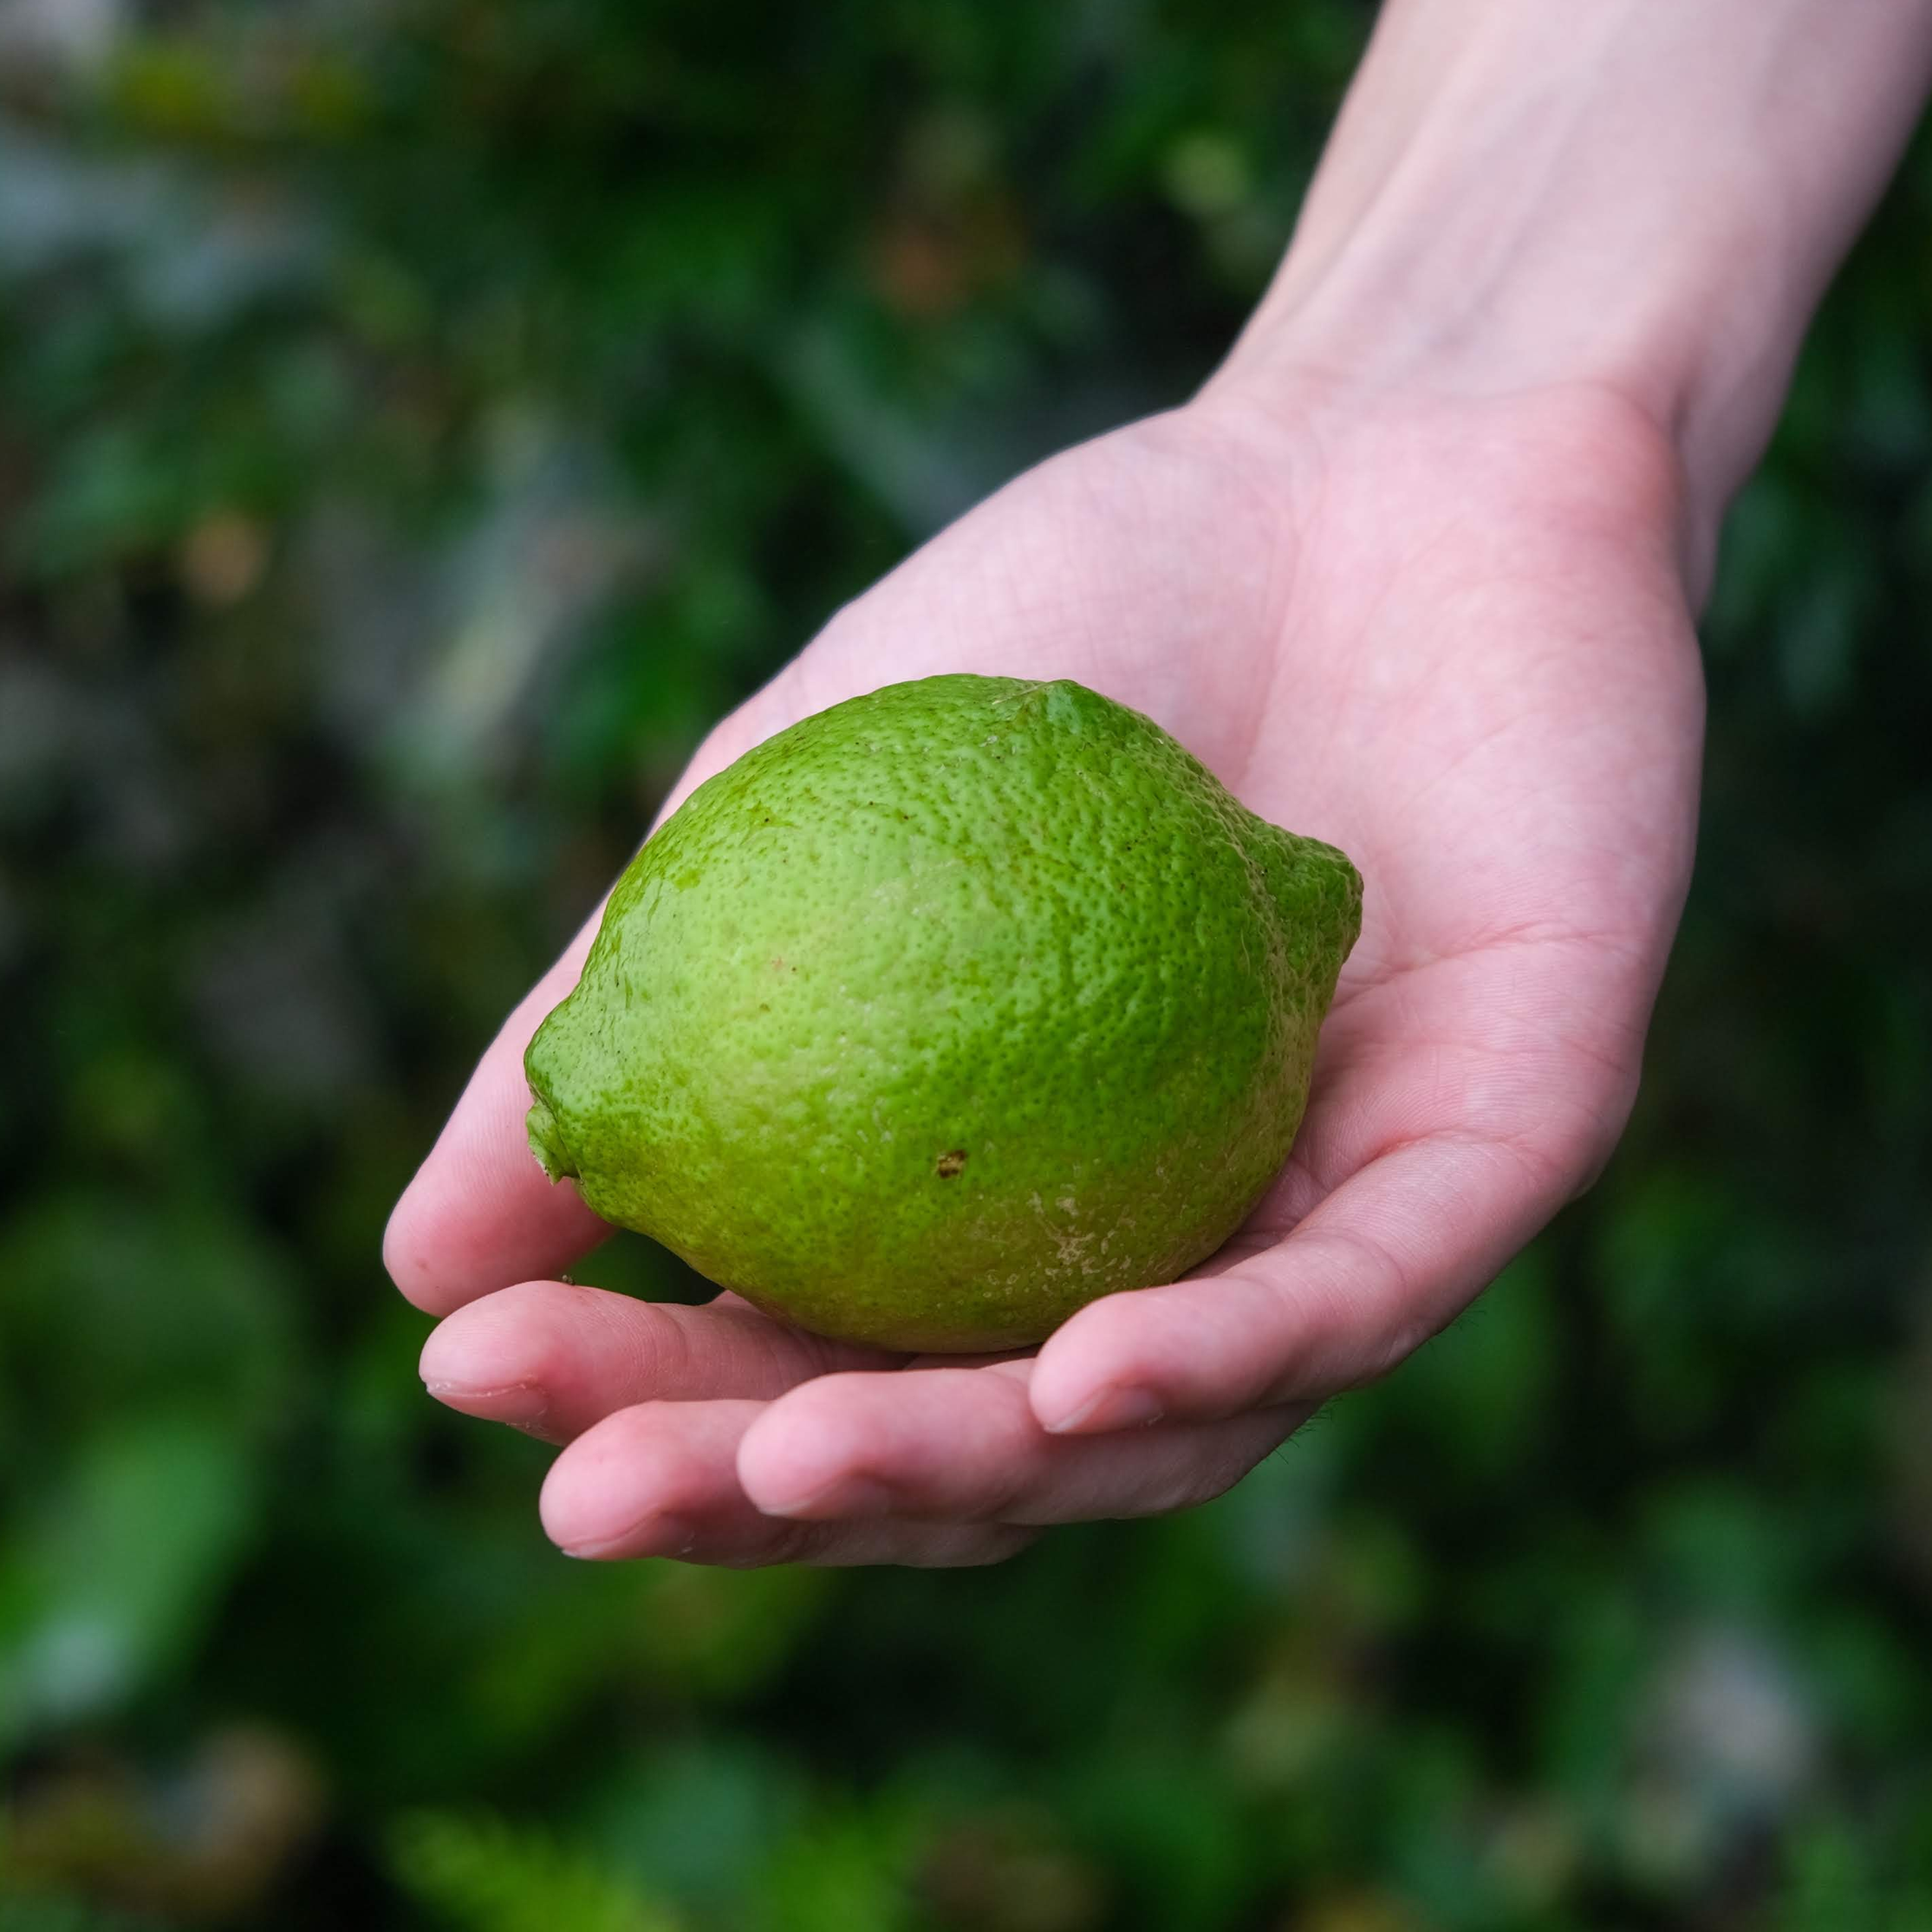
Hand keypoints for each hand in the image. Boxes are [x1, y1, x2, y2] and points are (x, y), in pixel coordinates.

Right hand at [383, 374, 1703, 1564]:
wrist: (1376, 431)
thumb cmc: (1090, 614)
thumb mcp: (792, 804)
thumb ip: (638, 1011)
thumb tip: (419, 1267)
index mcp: (1015, 1211)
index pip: (822, 1368)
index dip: (655, 1410)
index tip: (473, 1381)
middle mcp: (1175, 1254)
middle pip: (980, 1456)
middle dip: (781, 1500)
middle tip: (595, 1500)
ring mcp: (1347, 1213)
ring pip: (1168, 1430)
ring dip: (974, 1473)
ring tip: (785, 1463)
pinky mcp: (1512, 1142)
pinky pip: (1369, 1292)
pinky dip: (1224, 1352)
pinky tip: (1077, 1373)